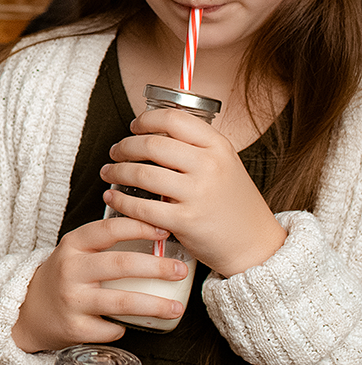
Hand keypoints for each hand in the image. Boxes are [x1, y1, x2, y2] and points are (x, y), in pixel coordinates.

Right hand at [12, 212, 187, 351]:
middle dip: (157, 267)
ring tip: (177, 307)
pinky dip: (125, 327)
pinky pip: (111, 329)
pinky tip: (132, 325)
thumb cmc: (64, 277)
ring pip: (121, 301)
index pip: (109, 230)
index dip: (140, 227)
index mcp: (73, 245)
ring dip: (154, 305)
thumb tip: (156, 229)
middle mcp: (70, 270)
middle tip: (180, 270)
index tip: (165, 231)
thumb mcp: (75, 251)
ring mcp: (71, 300)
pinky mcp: (74, 328)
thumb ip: (105, 241)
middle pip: (120, 265)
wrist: (28, 311)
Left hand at [103, 107, 285, 279]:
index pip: (174, 119)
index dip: (146, 120)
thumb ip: (197, 148)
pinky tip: (114, 197)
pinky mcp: (185, 221)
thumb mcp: (226, 165)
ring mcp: (197, 193)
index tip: (134, 126)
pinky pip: (142, 207)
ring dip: (117, 171)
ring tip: (109, 173)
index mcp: (218, 146)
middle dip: (124, 146)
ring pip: (142, 173)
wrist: (255, 245)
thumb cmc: (234, 204)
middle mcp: (209, 166)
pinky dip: (121, 200)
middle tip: (115, 151)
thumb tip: (155, 132)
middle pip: (152, 144)